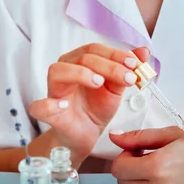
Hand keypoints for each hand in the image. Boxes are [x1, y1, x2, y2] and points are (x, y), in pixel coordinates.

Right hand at [28, 43, 149, 166]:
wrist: (86, 135)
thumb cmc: (96, 108)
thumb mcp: (117, 88)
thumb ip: (127, 69)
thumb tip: (144, 51)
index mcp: (79, 61)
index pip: (95, 49)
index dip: (116, 54)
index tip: (135, 64)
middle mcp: (64, 71)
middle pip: (82, 57)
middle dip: (109, 65)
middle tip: (128, 77)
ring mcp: (54, 91)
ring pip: (58, 72)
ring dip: (80, 74)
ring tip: (99, 83)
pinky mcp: (48, 113)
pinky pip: (39, 106)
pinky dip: (49, 104)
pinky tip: (64, 105)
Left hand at [109, 124, 183, 183]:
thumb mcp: (175, 132)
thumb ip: (140, 138)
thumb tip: (114, 138)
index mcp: (159, 168)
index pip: (118, 169)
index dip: (125, 156)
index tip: (139, 148)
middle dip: (132, 169)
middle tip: (153, 155)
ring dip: (145, 181)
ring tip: (170, 166)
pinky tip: (181, 178)